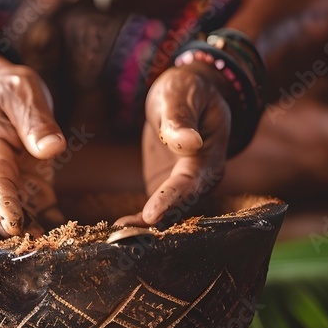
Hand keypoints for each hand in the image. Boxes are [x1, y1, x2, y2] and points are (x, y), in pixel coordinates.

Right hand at [0, 53, 66, 236]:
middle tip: (55, 248)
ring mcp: (5, 191)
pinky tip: (78, 241)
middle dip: (25, 233)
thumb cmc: (5, 92)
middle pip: (2, 214)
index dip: (4, 207)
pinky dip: (54, 230)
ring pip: (19, 223)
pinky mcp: (24, 196)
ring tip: (70, 249)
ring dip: (41, 237)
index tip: (15, 226)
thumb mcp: (20, 92)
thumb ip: (34, 120)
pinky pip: (38, 219)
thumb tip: (52, 147)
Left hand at [116, 63, 231, 226]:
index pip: (192, 180)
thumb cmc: (186, 90)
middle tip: (127, 236)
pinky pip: (158, 210)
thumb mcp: (180, 94)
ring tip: (118, 237)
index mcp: (210, 152)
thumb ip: (180, 118)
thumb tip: (189, 143)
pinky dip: (140, 222)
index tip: (152, 215)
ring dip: (147, 228)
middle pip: (183, 205)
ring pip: (171, 213)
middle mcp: (202, 175)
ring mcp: (186, 186)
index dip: (172, 198)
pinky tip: (119, 229)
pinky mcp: (169, 189)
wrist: (189, 94)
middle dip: (157, 222)